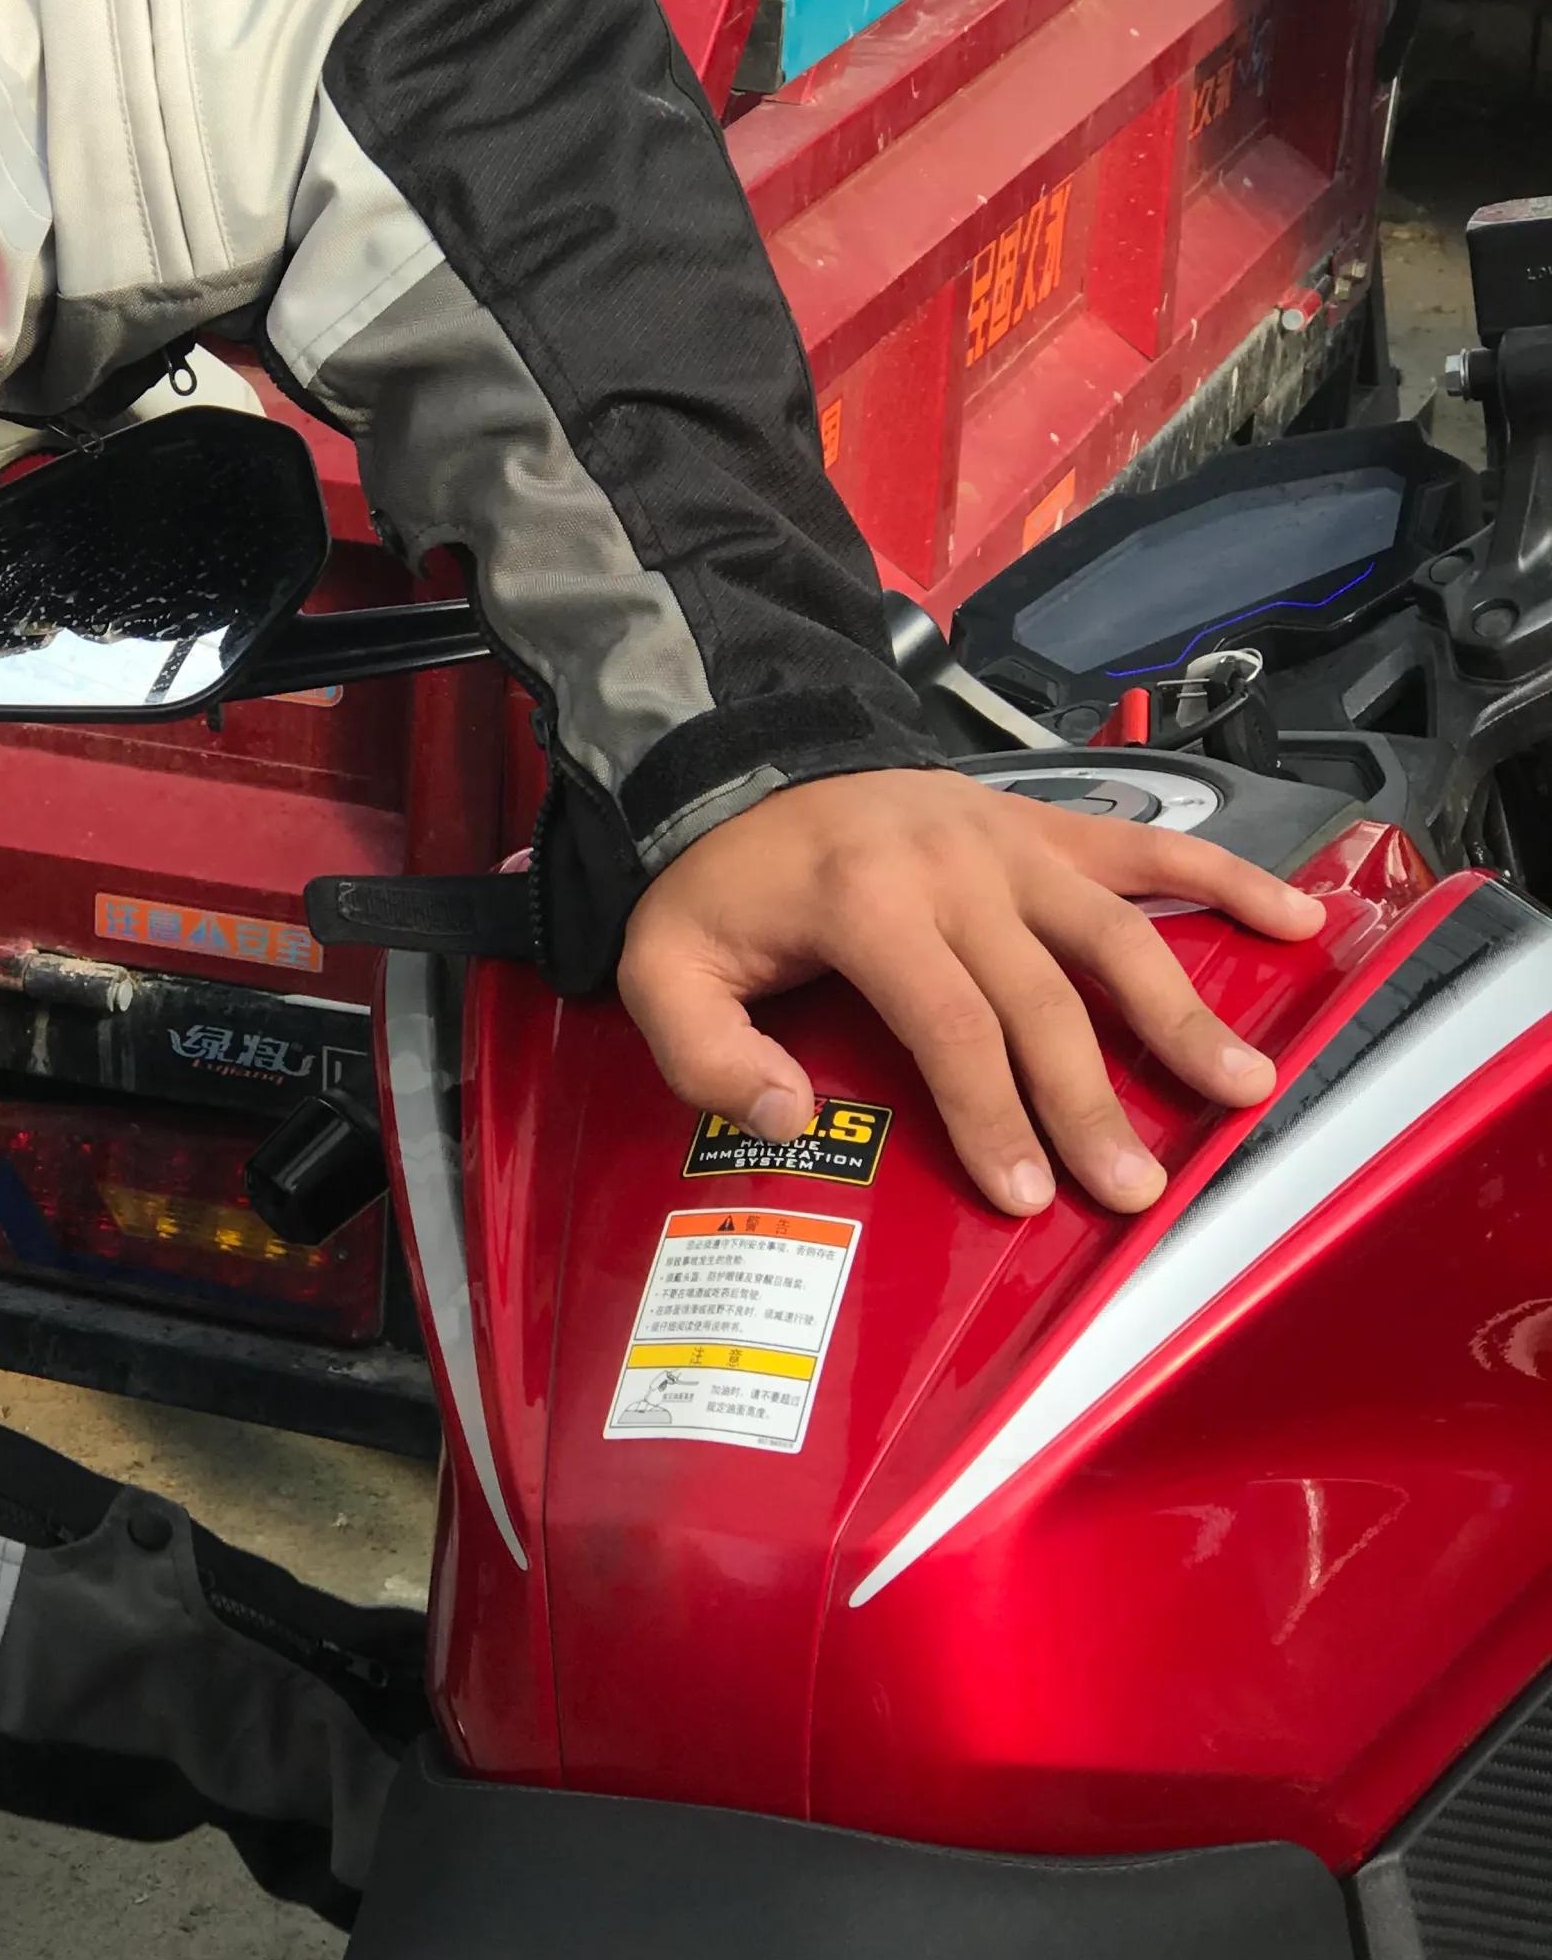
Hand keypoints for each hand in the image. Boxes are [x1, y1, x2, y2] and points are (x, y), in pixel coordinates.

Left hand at [617, 770, 1326, 1217]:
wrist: (743, 759)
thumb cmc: (715, 887)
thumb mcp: (662, 969)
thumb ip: (705, 1053)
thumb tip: (789, 1118)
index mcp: (866, 903)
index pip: (949, 1027)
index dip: (993, 1115)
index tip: (1027, 1199)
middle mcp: (954, 865)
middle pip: (1043, 1001)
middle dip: (1093, 1104)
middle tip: (1139, 1191)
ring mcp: (1010, 838)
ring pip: (1115, 933)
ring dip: (1185, 1012)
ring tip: (1245, 1088)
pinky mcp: (1044, 823)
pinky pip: (1148, 847)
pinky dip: (1228, 875)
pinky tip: (1298, 917)